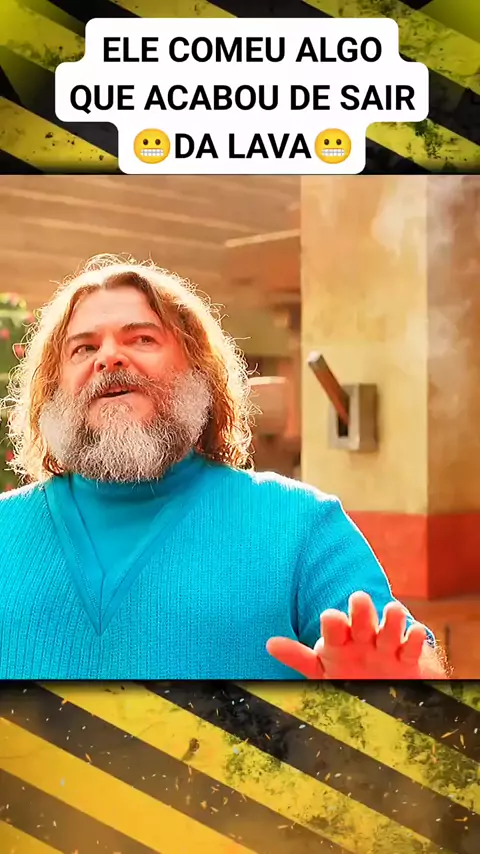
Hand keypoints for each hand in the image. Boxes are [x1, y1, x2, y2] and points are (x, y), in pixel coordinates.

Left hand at [266, 591, 440, 678]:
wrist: (383, 687)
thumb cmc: (347, 674)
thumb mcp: (322, 670)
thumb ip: (298, 657)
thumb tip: (269, 644)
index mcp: (341, 640)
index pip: (334, 626)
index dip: (334, 623)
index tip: (331, 618)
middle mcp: (363, 637)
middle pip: (363, 618)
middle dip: (362, 609)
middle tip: (359, 598)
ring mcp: (387, 645)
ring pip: (391, 625)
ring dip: (392, 617)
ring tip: (393, 610)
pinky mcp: (408, 658)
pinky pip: (413, 645)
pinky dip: (415, 639)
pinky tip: (414, 634)